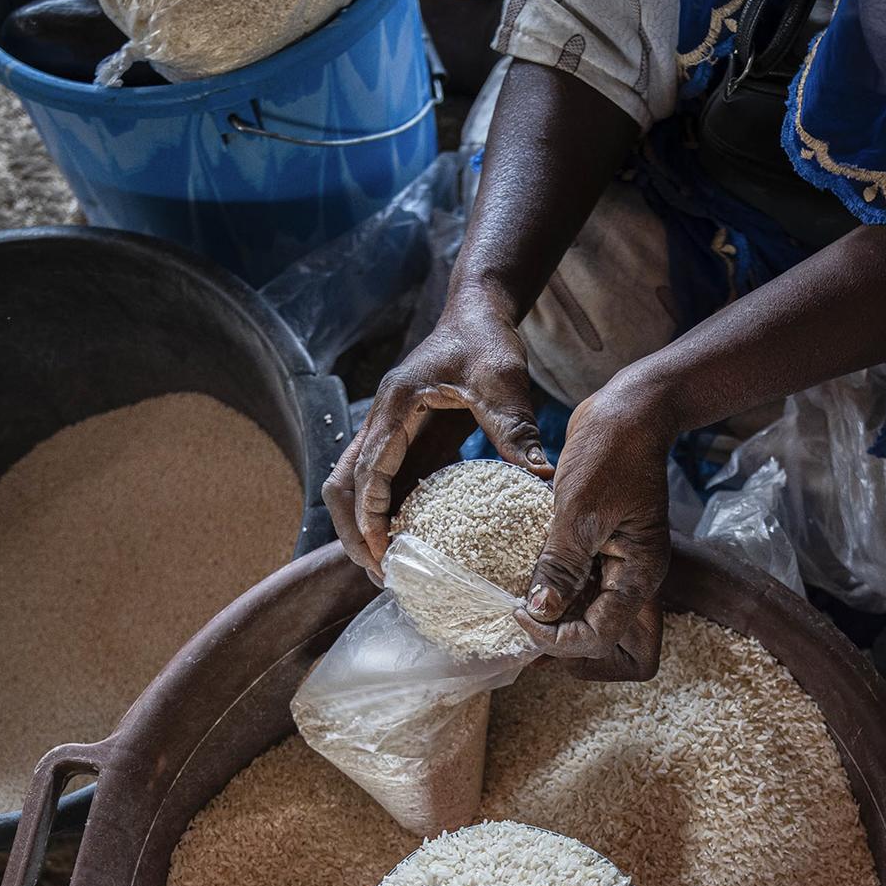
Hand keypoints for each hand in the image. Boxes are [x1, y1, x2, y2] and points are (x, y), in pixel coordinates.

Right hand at [323, 287, 550, 577]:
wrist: (479, 313)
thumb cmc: (486, 340)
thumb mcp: (504, 381)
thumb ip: (515, 428)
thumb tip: (542, 477)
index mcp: (396, 405)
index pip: (366, 469)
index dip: (368, 514)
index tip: (380, 551)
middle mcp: (382, 421)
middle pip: (343, 485)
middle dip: (353, 531)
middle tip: (379, 572)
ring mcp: (390, 432)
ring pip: (356, 487)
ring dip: (363, 527)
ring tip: (388, 569)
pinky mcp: (407, 441)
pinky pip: (386, 485)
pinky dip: (388, 516)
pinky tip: (409, 546)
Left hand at [514, 379, 674, 680]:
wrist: (628, 413)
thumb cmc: (610, 452)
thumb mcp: (579, 510)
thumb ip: (561, 565)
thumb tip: (539, 612)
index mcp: (639, 574)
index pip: (601, 636)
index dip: (557, 638)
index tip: (518, 614)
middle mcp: (633, 577)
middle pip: (603, 637)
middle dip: (563, 643)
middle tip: (520, 629)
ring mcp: (618, 564)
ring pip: (590, 615)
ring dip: (557, 620)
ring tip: (517, 612)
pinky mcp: (602, 549)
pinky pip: (580, 586)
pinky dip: (555, 591)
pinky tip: (525, 584)